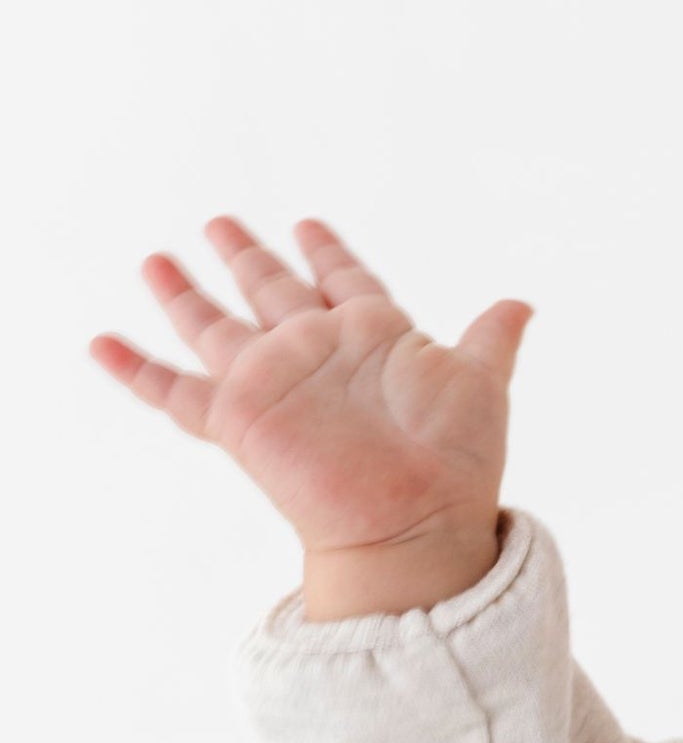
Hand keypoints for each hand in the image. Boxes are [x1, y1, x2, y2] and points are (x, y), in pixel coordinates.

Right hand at [88, 216, 533, 556]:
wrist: (417, 521)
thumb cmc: (456, 460)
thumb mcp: (482, 384)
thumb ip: (491, 339)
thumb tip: (521, 303)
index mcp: (375, 336)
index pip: (346, 280)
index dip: (329, 254)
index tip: (309, 225)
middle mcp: (319, 354)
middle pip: (272, 291)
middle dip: (248, 257)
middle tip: (220, 221)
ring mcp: (276, 384)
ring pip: (216, 327)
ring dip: (185, 295)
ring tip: (156, 259)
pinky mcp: (240, 418)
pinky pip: (173, 390)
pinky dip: (135, 368)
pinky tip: (101, 342)